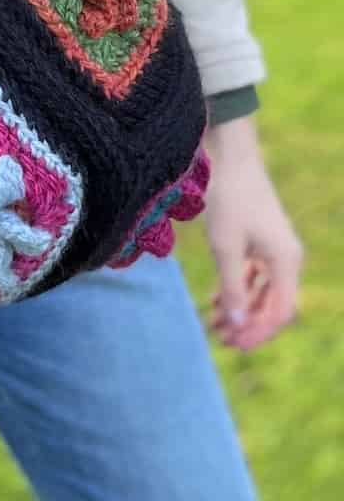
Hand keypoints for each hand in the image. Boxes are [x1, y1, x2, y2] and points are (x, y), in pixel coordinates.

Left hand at [202, 115, 304, 351]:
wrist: (231, 156)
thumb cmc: (229, 198)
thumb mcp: (225, 245)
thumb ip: (232, 286)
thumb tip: (237, 323)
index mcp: (286, 261)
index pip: (279, 312)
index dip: (257, 332)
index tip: (232, 343)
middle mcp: (286, 258)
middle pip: (273, 305)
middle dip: (248, 323)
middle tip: (220, 338)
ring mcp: (274, 249)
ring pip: (262, 291)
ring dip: (240, 308)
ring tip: (213, 322)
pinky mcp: (261, 240)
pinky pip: (254, 275)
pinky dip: (238, 288)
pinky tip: (216, 299)